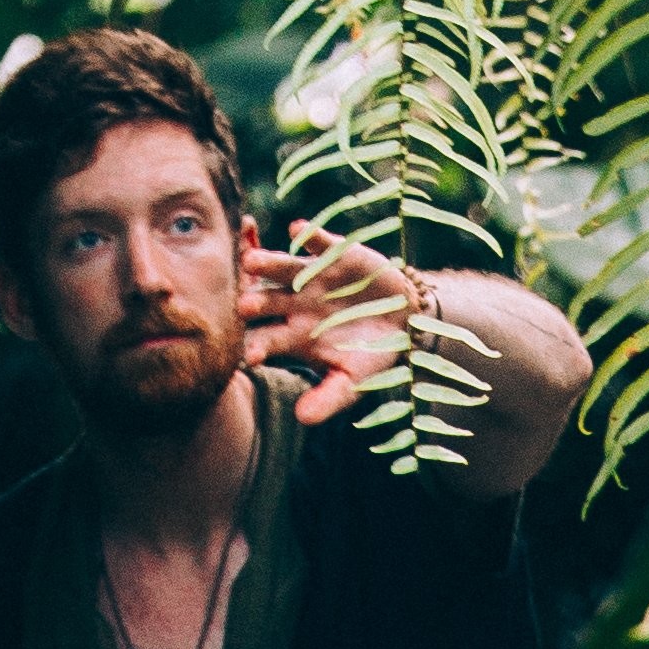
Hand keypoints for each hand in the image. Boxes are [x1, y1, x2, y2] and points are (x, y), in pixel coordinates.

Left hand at [241, 224, 589, 491]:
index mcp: (293, 336)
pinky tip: (298, 230)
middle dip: (255, 302)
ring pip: (282, 268)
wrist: (404, 320)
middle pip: (266, 301)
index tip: (251, 357)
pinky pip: (318, 242)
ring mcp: (311, 276)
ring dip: (267, 263)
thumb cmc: (371, 355)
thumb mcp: (354, 381)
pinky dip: (309, 235)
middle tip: (244, 306)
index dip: (258, 347)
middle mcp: (293, 303)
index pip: (267, 341)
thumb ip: (328, 399)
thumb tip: (302, 419)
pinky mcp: (333, 253)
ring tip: (253, 261)